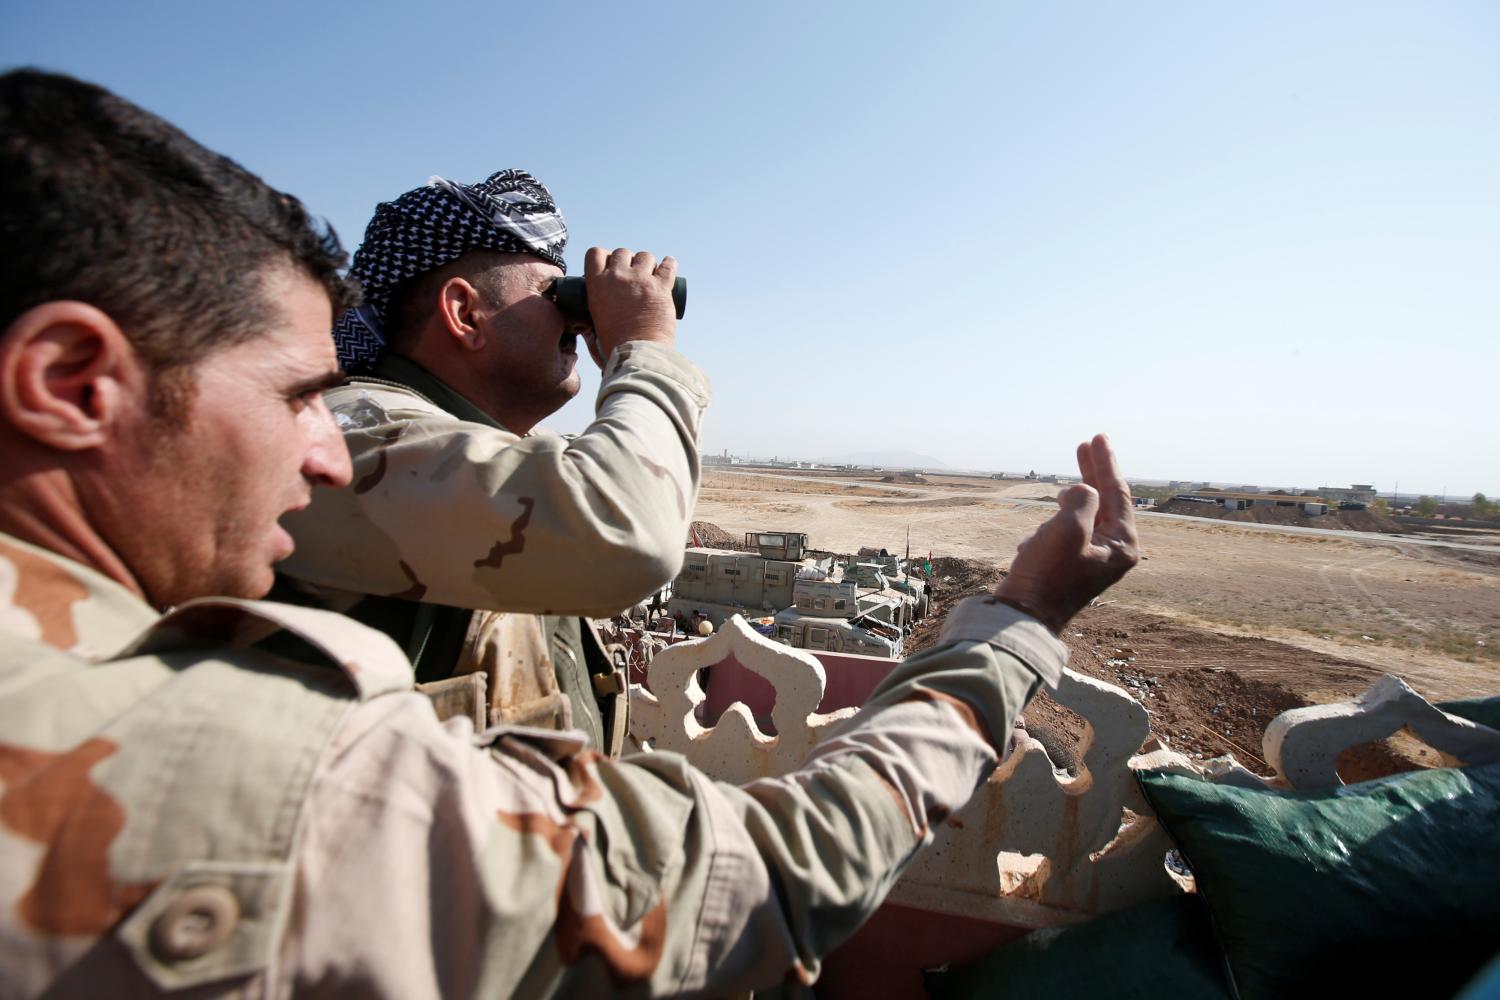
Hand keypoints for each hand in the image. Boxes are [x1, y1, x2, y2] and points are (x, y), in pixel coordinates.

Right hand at [583, 247, 676, 361]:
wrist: (638, 356)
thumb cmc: (613, 349)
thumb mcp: (592, 330)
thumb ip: (587, 324)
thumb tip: (583, 325)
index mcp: (596, 285)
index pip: (595, 253)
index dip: (604, 257)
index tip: (611, 266)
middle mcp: (618, 277)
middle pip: (622, 252)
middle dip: (628, 260)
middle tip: (633, 275)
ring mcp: (641, 280)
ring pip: (645, 256)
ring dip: (648, 264)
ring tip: (650, 277)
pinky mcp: (661, 288)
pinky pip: (668, 265)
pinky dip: (669, 264)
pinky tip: (668, 266)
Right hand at [994, 434, 1139, 633]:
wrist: (1022, 615)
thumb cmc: (1048, 573)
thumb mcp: (1068, 528)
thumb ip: (1083, 499)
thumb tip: (1082, 492)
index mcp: (1122, 546)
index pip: (1118, 494)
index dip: (1106, 463)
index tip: (1097, 437)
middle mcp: (1112, 553)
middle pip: (1104, 502)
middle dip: (1092, 473)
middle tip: (1085, 444)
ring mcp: (1091, 560)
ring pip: (1080, 518)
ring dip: (1063, 510)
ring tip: (1055, 502)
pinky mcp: (1069, 566)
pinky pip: (1063, 535)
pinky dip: (1049, 530)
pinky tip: (1033, 542)